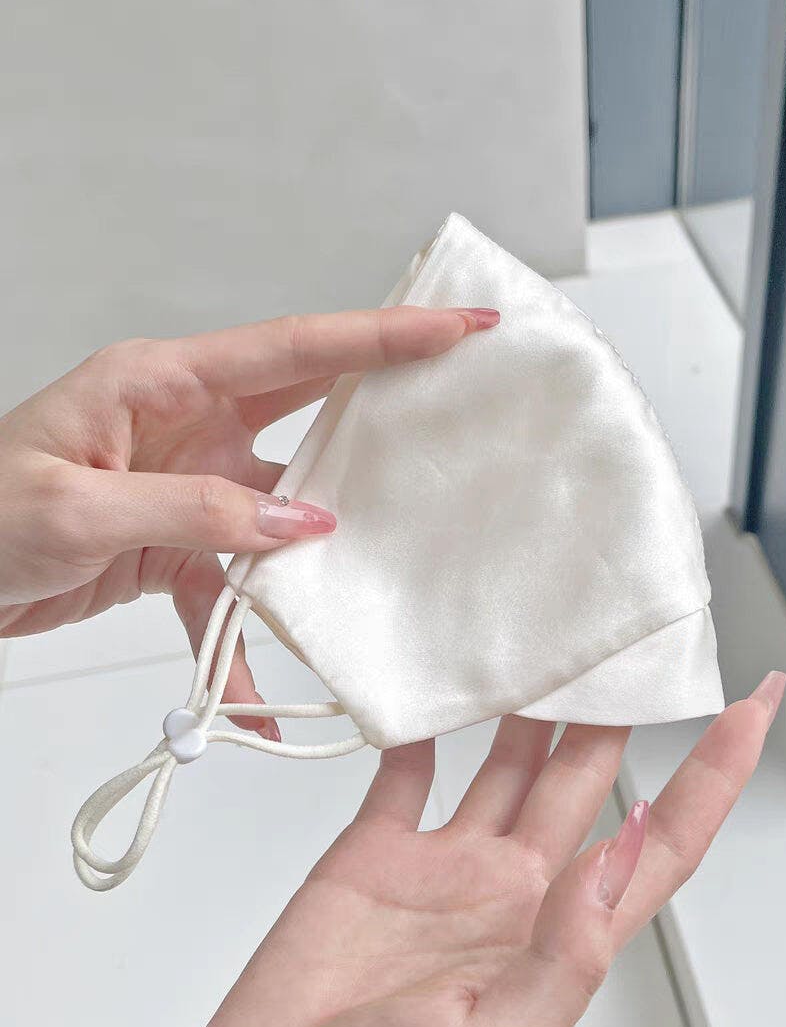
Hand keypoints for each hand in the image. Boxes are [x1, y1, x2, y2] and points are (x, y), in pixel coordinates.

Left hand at [0, 306, 497, 732]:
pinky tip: (255, 701)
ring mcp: (187, 485)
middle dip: (386, 404)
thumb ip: (196, 512)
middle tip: (465, 403)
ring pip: (281, 514)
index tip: (457, 326)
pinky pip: (229, 590)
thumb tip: (303, 525)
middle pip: (309, 409)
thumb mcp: (79, 509)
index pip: (295, 349)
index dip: (384, 336)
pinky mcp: (174, 543)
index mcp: (163, 382)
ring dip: (318, 554)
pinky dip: (241, 643)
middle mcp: (187, 423)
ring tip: (378, 576)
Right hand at [173, 672, 785, 1026]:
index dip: (713, 779)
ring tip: (550, 637)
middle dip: (616, 710)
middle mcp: (510, 891)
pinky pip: (406, 771)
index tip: (749, 711)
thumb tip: (624, 850)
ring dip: (530, 704)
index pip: (660, 846)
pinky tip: (430, 686)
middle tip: (630, 636)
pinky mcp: (374, 856)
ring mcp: (444, 869)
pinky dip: (418, 725)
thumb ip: (564, 953)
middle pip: (585, 778)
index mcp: (554, 935)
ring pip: (506, 761)